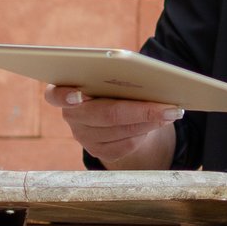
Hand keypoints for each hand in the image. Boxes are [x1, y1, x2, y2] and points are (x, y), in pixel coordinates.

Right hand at [44, 84, 180, 167]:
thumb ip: (114, 74)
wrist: (112, 112)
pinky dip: (146, 132)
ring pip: (121, 131)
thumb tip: (148, 77)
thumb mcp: (107, 76)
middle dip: (141, 110)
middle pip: (106, 114)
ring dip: (150, 121)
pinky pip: (126, 145)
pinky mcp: (99, 152)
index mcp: (64, 92)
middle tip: (168, 106)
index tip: (78, 94)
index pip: (54, 95)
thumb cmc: (109, 85)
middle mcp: (71, 116)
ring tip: (172, 112)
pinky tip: (161, 122)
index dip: (64, 96)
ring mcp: (84, 137)